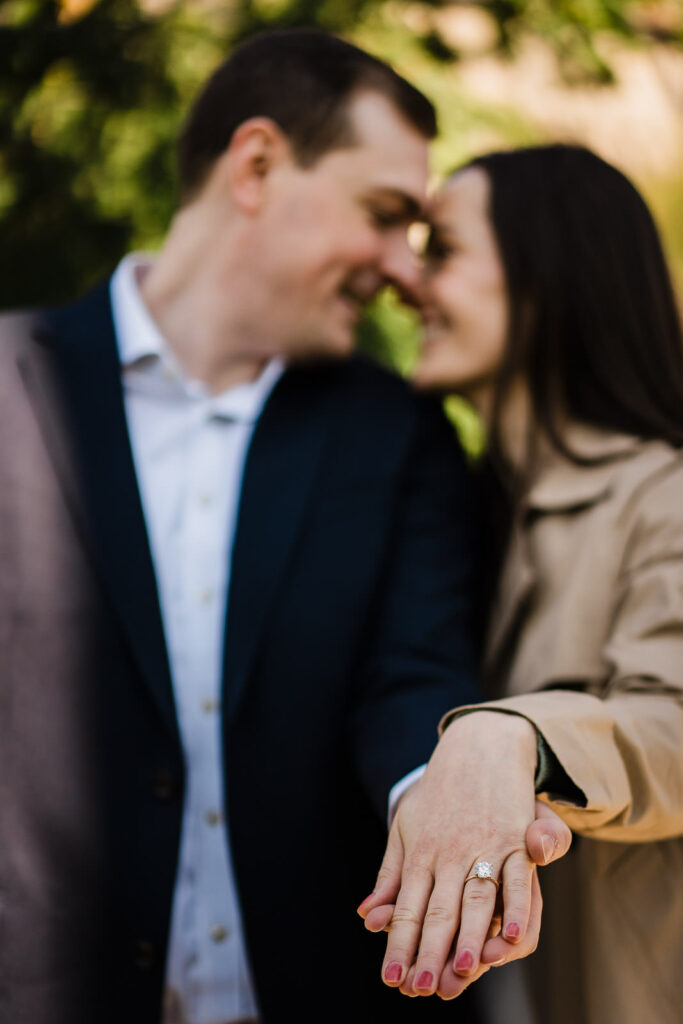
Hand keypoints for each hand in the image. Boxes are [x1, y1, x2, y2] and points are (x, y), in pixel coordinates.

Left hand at [357, 713, 570, 997]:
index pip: (408, 906)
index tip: (392, 977)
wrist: (479, 745)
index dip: (400, 942)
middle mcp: (449, 852)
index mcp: (420, 852)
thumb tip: (366, 914)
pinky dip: (516, 907)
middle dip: (430, 950)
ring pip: (476, 898)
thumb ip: (390, 874)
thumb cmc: (439, 794)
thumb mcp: (406, 826)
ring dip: (470, 936)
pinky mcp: (514, 838)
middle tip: (422, 986)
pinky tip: (513, 935)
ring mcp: (483, 845)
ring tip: (463, 970)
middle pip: (439, 908)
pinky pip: (517, 878)